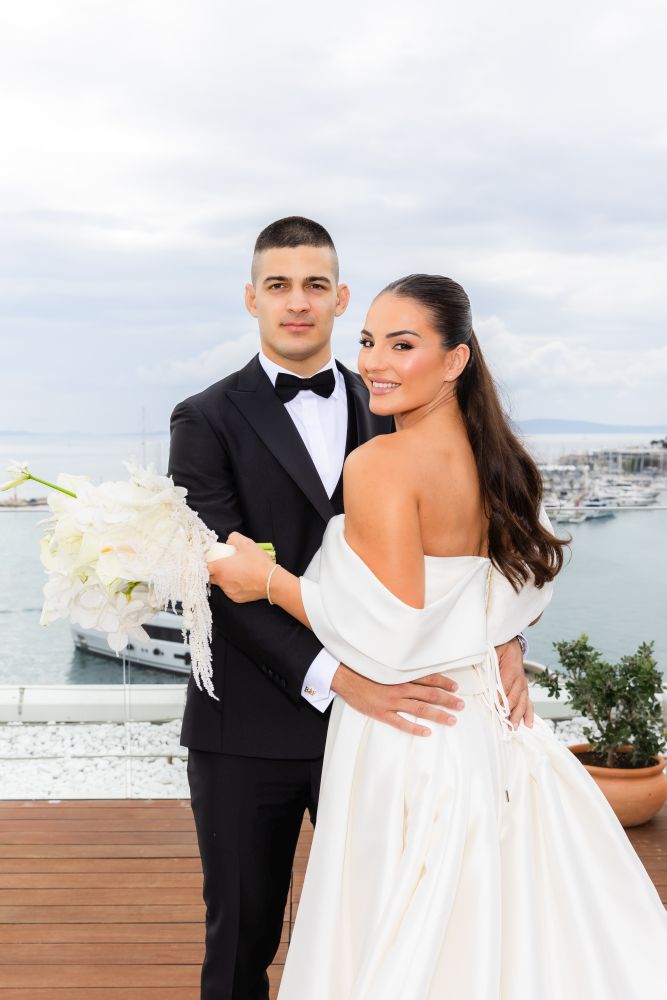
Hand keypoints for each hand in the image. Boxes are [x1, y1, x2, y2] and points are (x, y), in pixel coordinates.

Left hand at [208, 531, 274, 602]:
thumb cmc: (258, 562)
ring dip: (225, 578)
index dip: (207, 561)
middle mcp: (221, 582)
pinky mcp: (235, 598)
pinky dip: (234, 586)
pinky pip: (230, 591)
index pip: (204, 566)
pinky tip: (243, 581)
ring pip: (221, 584)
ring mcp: (228, 591)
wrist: (271, 581)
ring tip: (237, 572)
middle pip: (211, 576)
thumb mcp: (246, 543)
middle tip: (225, 565)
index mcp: (220, 568)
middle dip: (215, 571)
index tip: (213, 559)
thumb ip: (233, 538)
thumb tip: (228, 542)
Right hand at [331, 664, 464, 736]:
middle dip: (447, 700)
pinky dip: (415, 728)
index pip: (428, 678)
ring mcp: (391, 702)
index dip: (443, 683)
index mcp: (401, 675)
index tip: (455, 687)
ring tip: (452, 720)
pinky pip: (401, 723)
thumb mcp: (385, 666)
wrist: (344, 677)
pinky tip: (427, 732)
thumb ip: (401, 670)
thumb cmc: (364, 670)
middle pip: (429, 694)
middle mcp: (399, 687)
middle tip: (461, 705)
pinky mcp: (382, 713)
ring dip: (438, 715)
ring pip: (420, 709)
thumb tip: (418, 672)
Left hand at [496, 637, 532, 728]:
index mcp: (511, 669)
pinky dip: (529, 713)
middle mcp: (520, 678)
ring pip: (522, 702)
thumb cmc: (500, 648)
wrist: (512, 644)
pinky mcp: (524, 689)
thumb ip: (489, 663)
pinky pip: (528, 702)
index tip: (495, 709)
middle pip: (515, 697)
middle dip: (509, 711)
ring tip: (514, 727)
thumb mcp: (492, 651)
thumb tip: (483, 676)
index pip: (505, 687)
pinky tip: (529, 724)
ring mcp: (523, 684)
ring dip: (518, 715)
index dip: (500, 699)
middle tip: (504, 723)